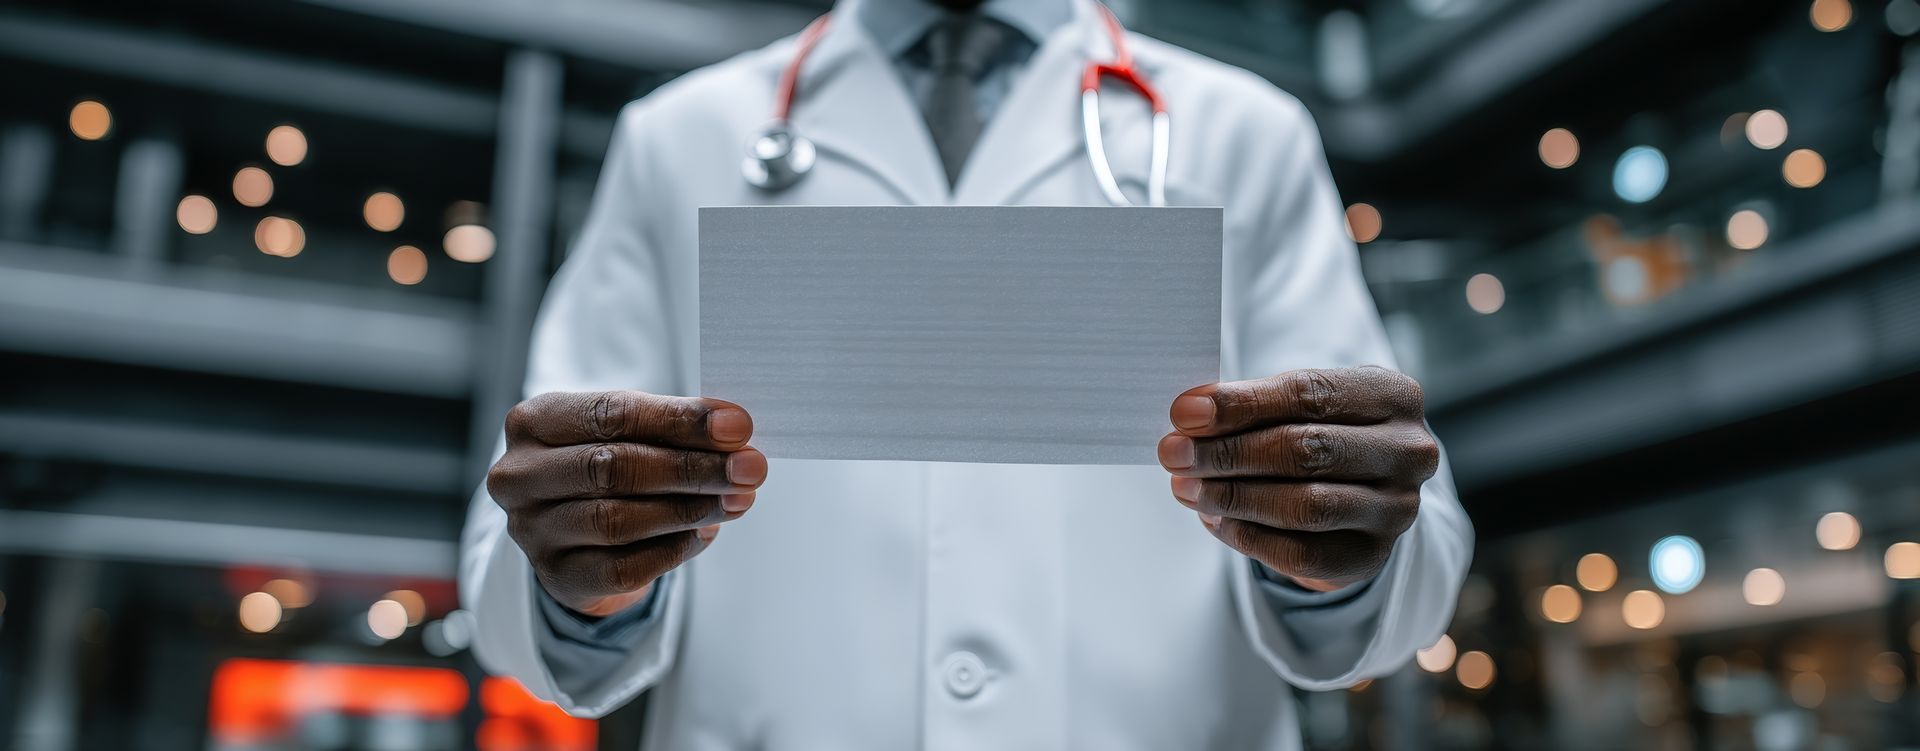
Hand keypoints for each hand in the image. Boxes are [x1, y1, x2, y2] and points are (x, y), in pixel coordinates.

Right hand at [487, 391, 766, 616]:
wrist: (575, 531)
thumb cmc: (608, 464)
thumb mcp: (629, 432)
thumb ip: (674, 427)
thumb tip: (735, 431)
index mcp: (533, 421)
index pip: (613, 414)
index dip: (680, 420)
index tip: (739, 426)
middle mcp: (519, 475)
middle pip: (614, 468)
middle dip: (693, 467)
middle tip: (750, 468)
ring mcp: (531, 530)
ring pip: (617, 521)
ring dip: (689, 509)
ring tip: (737, 500)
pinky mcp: (556, 576)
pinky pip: (623, 567)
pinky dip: (673, 549)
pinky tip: (705, 532)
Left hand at [1158, 367, 1436, 590]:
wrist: (1360, 489)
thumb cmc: (1320, 429)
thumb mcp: (1296, 403)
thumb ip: (1250, 405)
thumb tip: (1189, 416)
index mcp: (1393, 395)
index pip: (1310, 394)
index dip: (1241, 404)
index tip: (1184, 413)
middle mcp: (1408, 451)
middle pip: (1307, 450)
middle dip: (1229, 452)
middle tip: (1173, 453)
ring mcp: (1398, 509)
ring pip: (1305, 505)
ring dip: (1233, 496)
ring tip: (1185, 487)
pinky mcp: (1373, 556)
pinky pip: (1301, 553)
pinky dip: (1247, 536)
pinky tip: (1213, 519)